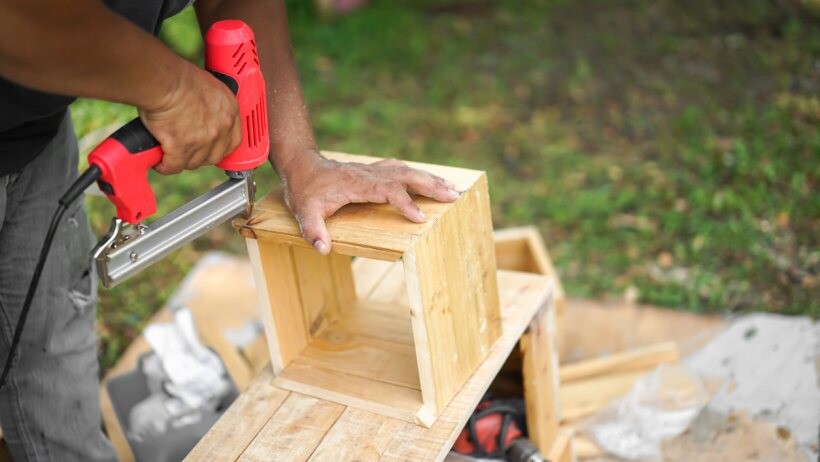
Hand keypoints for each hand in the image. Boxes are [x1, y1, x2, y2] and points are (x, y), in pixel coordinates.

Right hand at [138, 65, 241, 174]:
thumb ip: (212, 104)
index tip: (211, 150)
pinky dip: (165, 166)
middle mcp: (221, 128)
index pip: (233, 141)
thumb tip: (203, 112)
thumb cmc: (179, 77)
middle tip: (187, 151)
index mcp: (230, 111)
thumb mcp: (209, 87)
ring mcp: (203, 140)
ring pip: (194, 162)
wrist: (164, 81)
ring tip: (170, 154)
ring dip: (182, 161)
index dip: (220, 148)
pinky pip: (174, 166)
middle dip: (201, 157)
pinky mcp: (182, 148)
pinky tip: (159, 161)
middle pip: (214, 156)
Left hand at [280, 151, 459, 254]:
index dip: (405, 203)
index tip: (421, 218)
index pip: (387, 190)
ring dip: (430, 178)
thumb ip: (313, 230)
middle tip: (453, 195)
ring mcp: (373, 170)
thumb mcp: (304, 212)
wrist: (302, 166)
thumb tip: (323, 249)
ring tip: (452, 188)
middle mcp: (369, 174)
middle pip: (405, 176)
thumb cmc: (305, 190)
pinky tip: (430, 180)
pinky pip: (400, 170)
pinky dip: (418, 174)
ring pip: (406, 171)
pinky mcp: (374, 171)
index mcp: (357, 184)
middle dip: (430, 185)